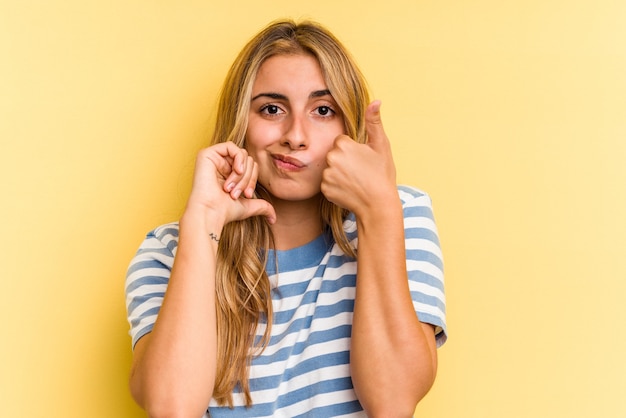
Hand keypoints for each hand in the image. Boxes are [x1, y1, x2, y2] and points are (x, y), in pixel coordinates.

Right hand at [186, 142, 275, 225]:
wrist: (210, 213)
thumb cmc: (225, 212)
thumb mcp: (249, 207)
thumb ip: (262, 206)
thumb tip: (273, 219)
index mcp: (229, 173)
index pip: (251, 166)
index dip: (253, 179)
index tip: (247, 195)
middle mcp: (221, 165)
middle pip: (248, 160)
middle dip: (247, 178)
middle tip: (238, 193)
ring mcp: (213, 159)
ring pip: (242, 154)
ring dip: (242, 173)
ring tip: (232, 187)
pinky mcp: (206, 154)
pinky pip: (231, 146)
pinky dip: (238, 159)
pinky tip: (236, 171)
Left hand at [321, 100, 397, 217]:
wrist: (377, 205)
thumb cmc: (382, 175)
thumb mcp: (381, 146)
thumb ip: (374, 122)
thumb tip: (375, 101)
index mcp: (343, 144)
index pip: (341, 141)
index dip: (353, 150)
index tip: (362, 159)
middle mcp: (331, 158)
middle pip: (334, 154)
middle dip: (344, 161)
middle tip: (360, 171)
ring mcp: (327, 174)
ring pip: (330, 169)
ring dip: (339, 173)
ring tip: (355, 181)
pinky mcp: (324, 189)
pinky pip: (328, 183)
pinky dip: (336, 186)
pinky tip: (349, 189)